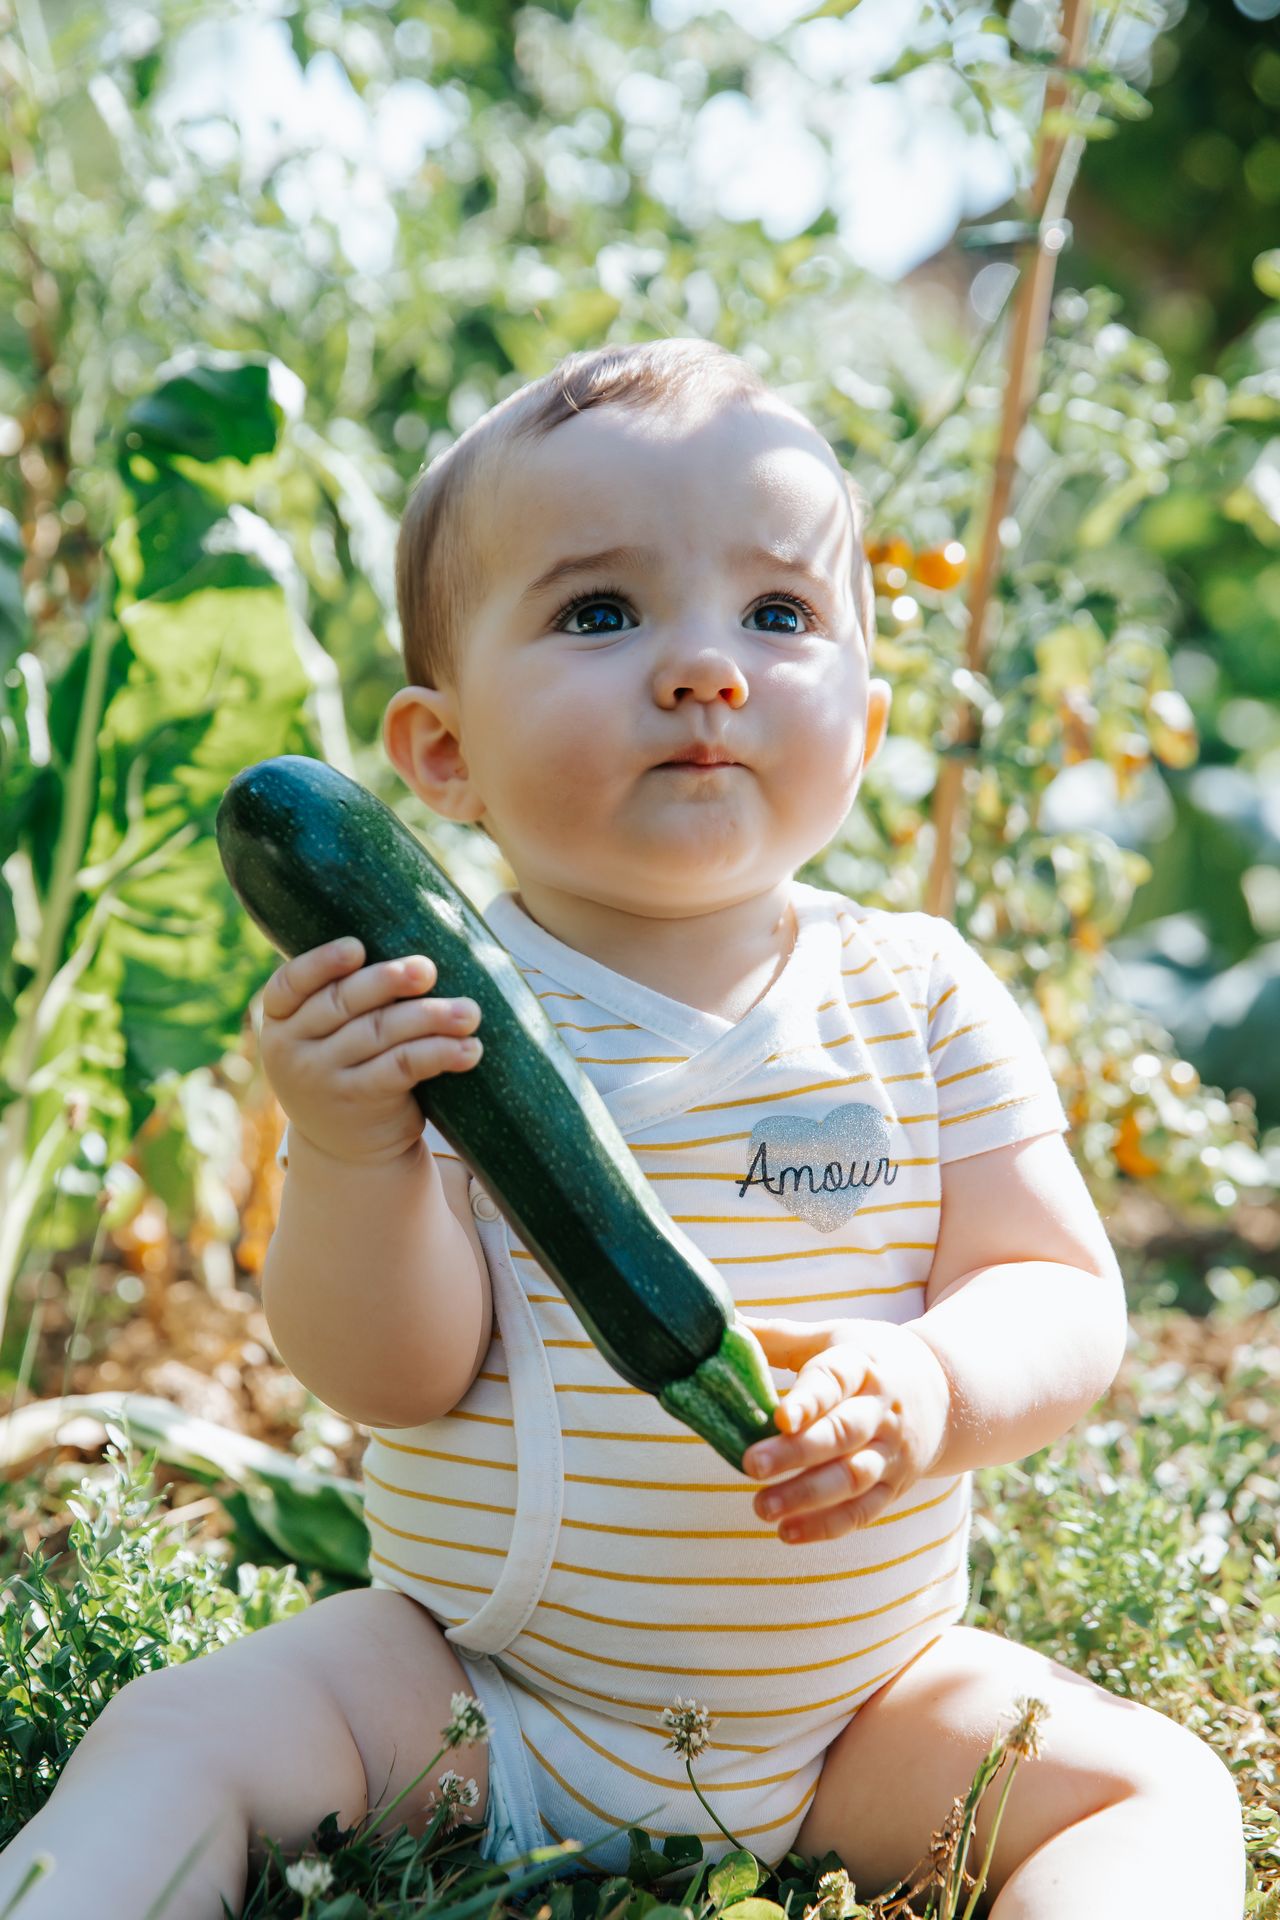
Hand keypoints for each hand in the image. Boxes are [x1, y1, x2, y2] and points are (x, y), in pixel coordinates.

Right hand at [260, 937, 483, 1168]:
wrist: (345, 1151)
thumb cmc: (346, 1068)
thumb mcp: (324, 1036)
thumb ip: (343, 997)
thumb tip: (409, 943)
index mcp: (279, 1019)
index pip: (289, 984)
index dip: (321, 963)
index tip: (357, 946)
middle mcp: (291, 1049)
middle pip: (343, 1003)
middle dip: (389, 981)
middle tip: (428, 969)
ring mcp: (321, 1078)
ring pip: (380, 1033)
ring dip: (431, 1017)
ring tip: (470, 1012)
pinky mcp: (358, 1102)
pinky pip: (402, 1067)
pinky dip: (439, 1053)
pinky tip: (470, 1049)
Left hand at [738, 1314, 951, 1544]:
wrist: (945, 1390)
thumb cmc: (871, 1358)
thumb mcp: (832, 1336)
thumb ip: (777, 1336)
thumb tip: (723, 1321)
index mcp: (862, 1366)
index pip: (835, 1381)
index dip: (810, 1400)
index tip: (780, 1416)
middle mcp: (880, 1410)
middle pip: (842, 1434)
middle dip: (797, 1453)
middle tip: (751, 1465)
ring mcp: (892, 1452)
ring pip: (853, 1477)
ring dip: (807, 1497)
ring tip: (762, 1508)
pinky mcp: (896, 1487)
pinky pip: (864, 1511)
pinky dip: (827, 1526)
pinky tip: (788, 1533)